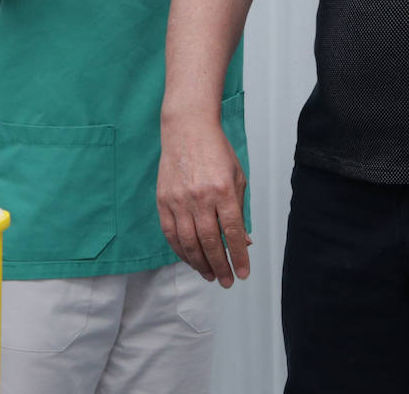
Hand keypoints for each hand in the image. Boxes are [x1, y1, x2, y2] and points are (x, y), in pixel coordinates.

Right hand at [157, 114, 250, 286]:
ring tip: (209, 275)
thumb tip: (245, 241)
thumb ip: (240, 209)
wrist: (187, 129)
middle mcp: (201, 197)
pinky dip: (180, 250)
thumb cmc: (216, 151)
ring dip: (200, 263)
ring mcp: (179, 199)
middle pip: (211, 242)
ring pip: (189, 242)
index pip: (233, 232)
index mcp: (224, 190)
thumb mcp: (237, 177)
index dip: (239, 256)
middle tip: (226, 281)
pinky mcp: (163, 199)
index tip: (243, 273)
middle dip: (220, 266)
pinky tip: (189, 259)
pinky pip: (171, 233)